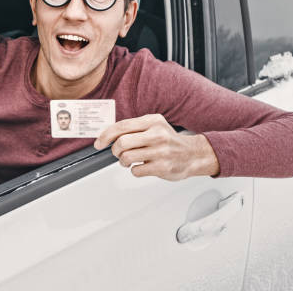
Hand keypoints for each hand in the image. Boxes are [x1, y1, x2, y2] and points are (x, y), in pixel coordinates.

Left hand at [93, 114, 219, 179]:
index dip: (106, 135)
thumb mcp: (154, 126)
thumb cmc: (169, 141)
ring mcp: (160, 152)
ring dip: (123, 161)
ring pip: (126, 157)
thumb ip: (134, 128)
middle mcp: (157, 134)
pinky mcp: (162, 167)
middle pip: (121, 143)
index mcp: (153, 121)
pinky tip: (142, 166)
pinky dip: (134, 170)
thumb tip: (108, 134)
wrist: (193, 154)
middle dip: (115, 150)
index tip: (99, 143)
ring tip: (129, 160)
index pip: (122, 126)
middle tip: (118, 153)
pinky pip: (136, 171)